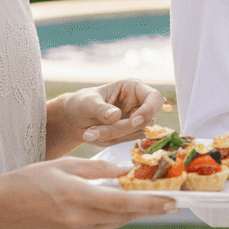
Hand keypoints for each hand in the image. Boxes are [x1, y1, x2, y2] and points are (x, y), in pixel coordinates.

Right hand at [0, 157, 176, 228]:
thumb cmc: (29, 181)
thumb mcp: (65, 165)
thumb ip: (97, 169)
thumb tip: (124, 171)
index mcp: (79, 198)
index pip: (124, 203)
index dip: (152, 204)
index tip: (173, 202)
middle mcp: (80, 219)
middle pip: (126, 215)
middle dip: (152, 209)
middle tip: (175, 202)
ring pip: (117, 221)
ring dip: (138, 213)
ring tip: (160, 203)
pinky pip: (104, 225)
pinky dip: (119, 215)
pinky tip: (129, 207)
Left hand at [46, 79, 165, 158]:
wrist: (74, 120)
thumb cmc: (81, 104)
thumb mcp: (87, 103)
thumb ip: (101, 109)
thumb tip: (115, 115)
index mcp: (134, 88)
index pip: (154, 98)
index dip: (149, 110)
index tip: (134, 121)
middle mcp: (140, 103)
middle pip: (147, 119)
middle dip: (123, 128)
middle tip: (95, 132)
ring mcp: (137, 119)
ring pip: (138, 132)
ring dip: (114, 135)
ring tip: (90, 132)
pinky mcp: (131, 133)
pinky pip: (129, 141)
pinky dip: (112, 141)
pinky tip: (96, 135)